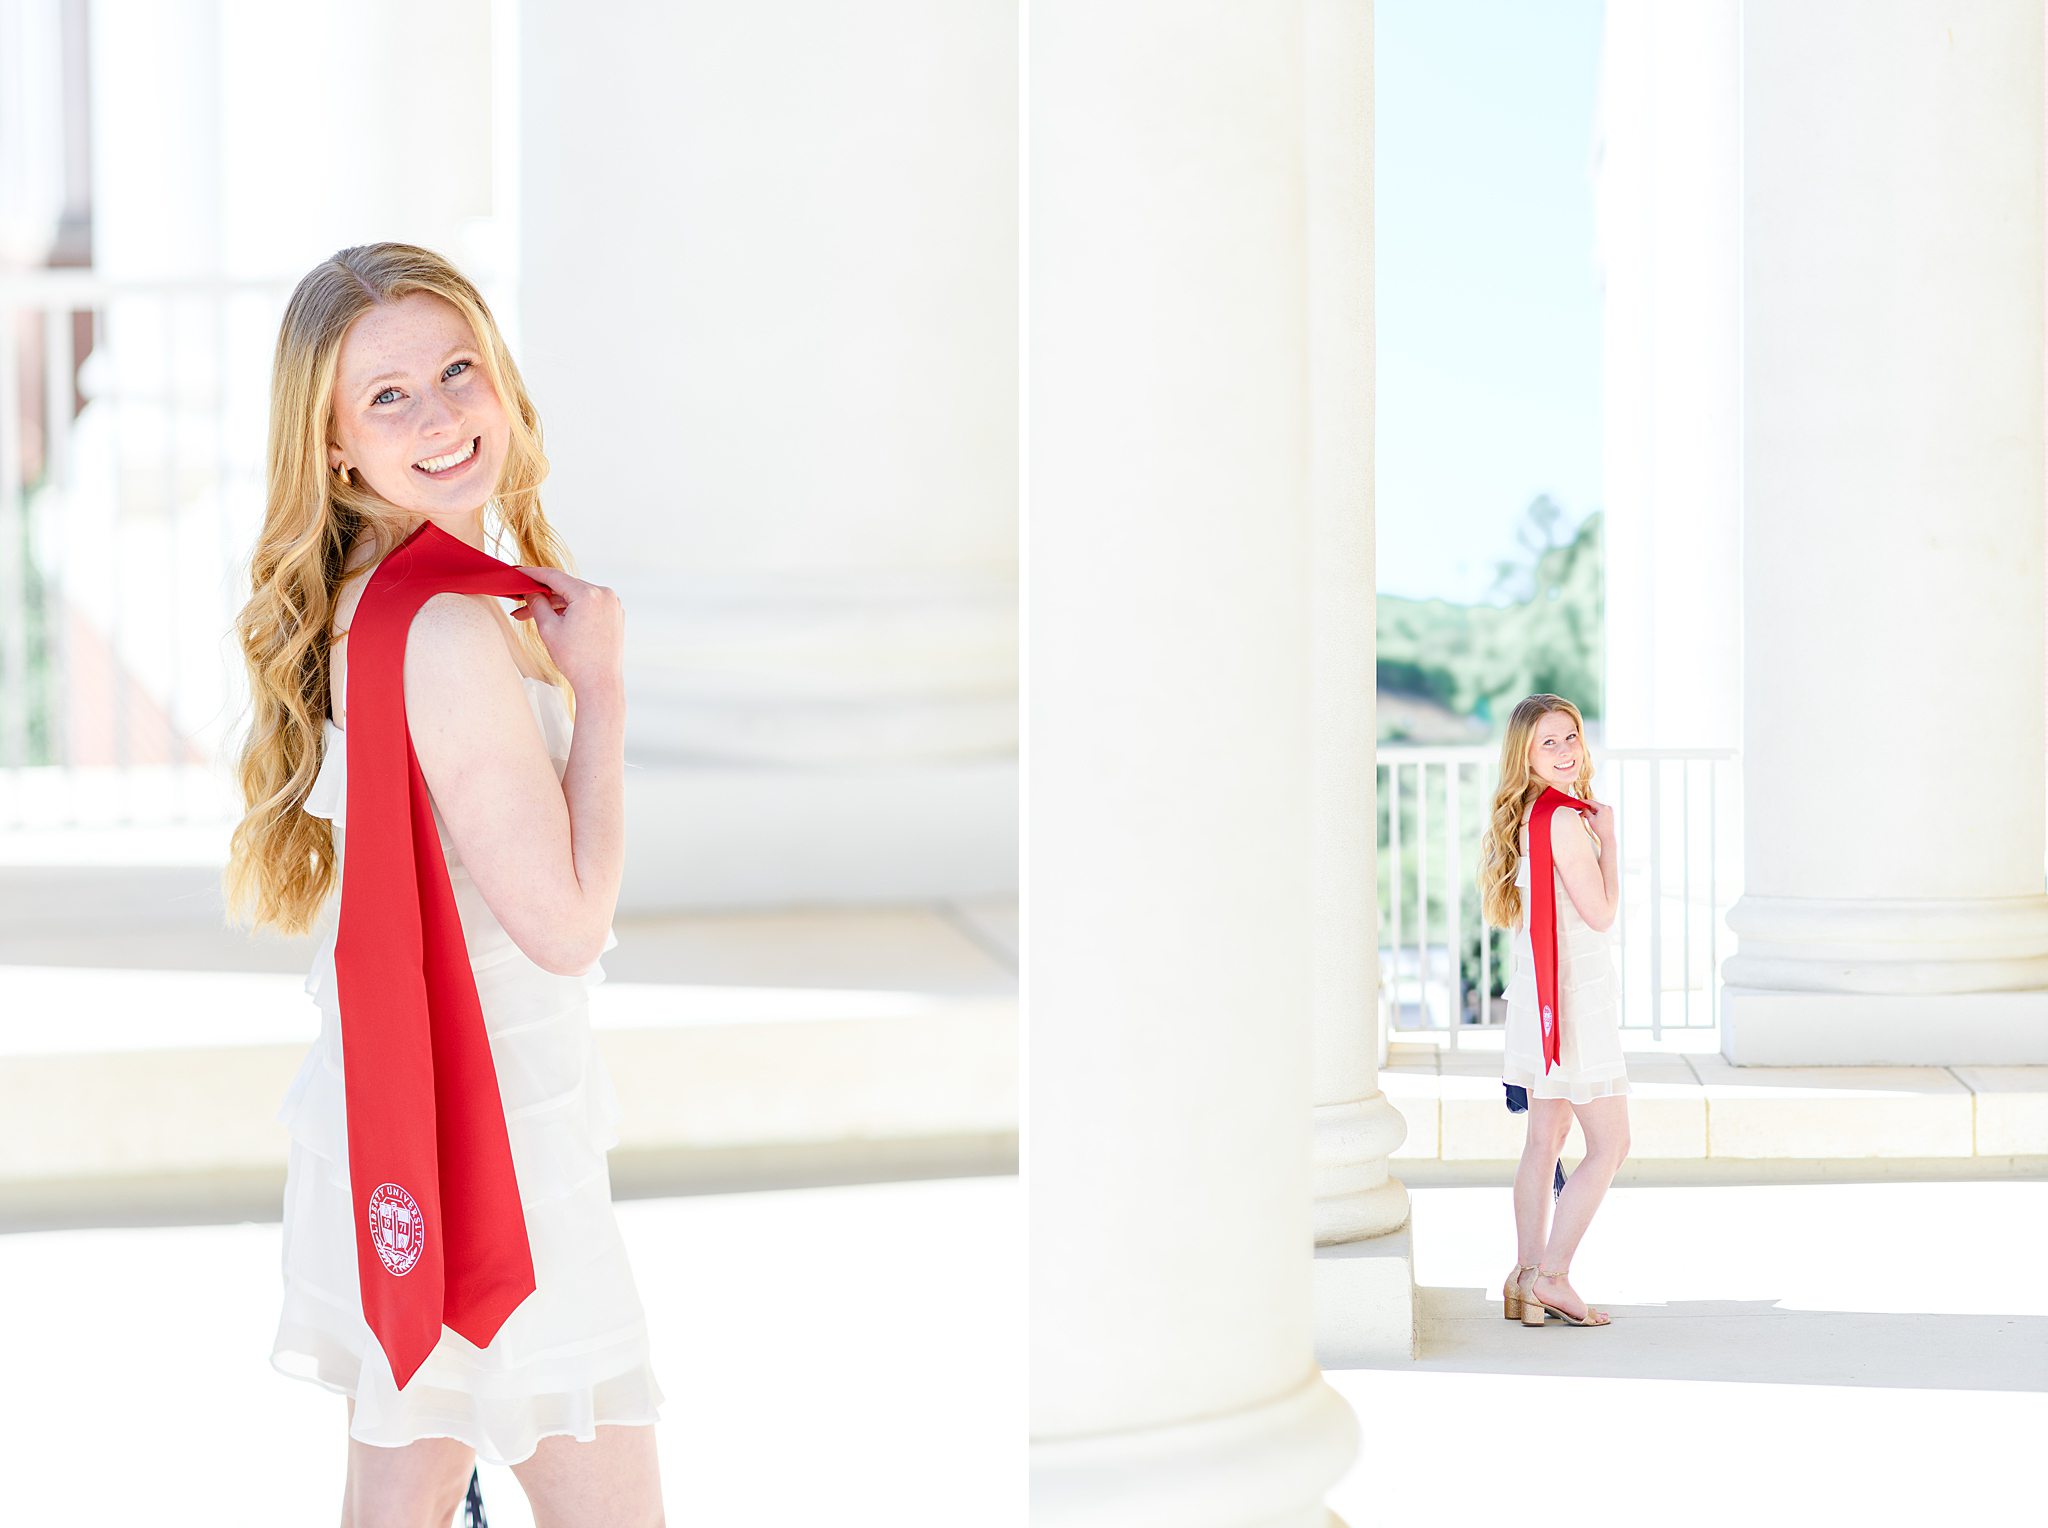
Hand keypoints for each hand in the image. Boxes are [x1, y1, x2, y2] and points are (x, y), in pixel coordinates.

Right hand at [509, 565, 623, 694]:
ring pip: (575, 598)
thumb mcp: (548, 628)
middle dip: (541, 595)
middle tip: (518, 603)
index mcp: (588, 594)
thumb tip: (531, 591)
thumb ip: (537, 603)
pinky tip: (552, 618)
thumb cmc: (575, 659)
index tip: (517, 573)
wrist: (599, 683)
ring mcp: (612, 604)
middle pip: (565, 588)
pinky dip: (570, 610)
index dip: (532, 574)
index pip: (554, 576)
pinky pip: (587, 606)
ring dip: (554, 605)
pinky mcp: (614, 614)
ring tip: (530, 616)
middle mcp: (604, 594)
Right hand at [1583, 798, 1615, 840]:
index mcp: (1604, 807)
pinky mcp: (1610, 815)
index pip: (1591, 802)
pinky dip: (1595, 813)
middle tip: (1579, 809)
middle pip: (1595, 805)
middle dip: (1587, 808)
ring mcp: (1609, 811)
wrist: (1607, 836)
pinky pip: (1601, 812)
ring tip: (1583, 814)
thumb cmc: (1600, 829)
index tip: (1579, 801)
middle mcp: (1608, 808)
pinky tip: (1589, 816)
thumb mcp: (1590, 819)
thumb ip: (1586, 811)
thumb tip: (1583, 808)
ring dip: (1590, 811)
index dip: (1584, 802)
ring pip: (1597, 809)